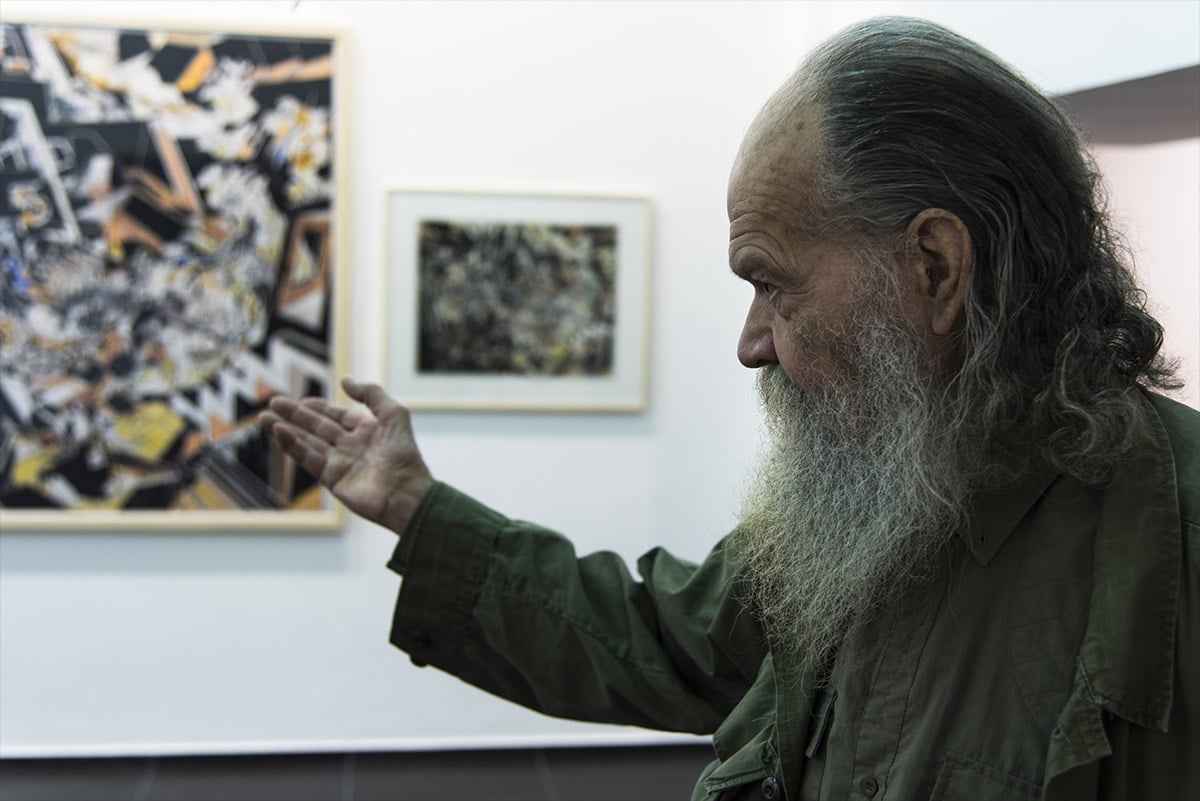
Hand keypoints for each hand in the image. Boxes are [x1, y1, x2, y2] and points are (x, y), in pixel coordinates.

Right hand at [258, 378, 433, 533]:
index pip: (336, 415)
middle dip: (295, 415)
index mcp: (367, 430)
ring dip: (286, 429)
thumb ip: (372, 394)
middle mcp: (351, 445)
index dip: (318, 407)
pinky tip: (278, 432)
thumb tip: (345, 379)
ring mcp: (340, 462)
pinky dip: (292, 445)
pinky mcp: (331, 479)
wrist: (406, 494)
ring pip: (307, 441)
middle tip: (273, 403)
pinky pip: (308, 458)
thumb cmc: (405, 455)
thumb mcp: (394, 414)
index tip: (300, 400)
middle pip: (317, 426)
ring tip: (264, 418)